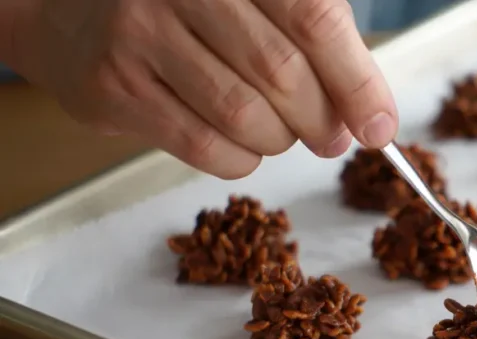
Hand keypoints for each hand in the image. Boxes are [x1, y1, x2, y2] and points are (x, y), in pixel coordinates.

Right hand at [16, 0, 397, 178]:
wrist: (72, 10)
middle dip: (321, 120)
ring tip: (280, 134)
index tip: (380, 126)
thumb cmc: (189, 8)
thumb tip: (370, 114)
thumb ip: (315, 41)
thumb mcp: (256, 0)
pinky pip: (204, 146)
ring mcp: (141, 31)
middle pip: (282, 73)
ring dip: (279, 141)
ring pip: (244, 115)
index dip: (356, 81)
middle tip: (330, 138)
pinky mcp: (116, 84)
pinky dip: (241, 159)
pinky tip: (242, 146)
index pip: (314, 19)